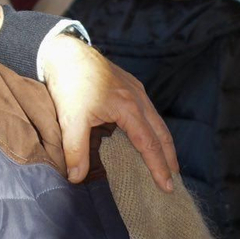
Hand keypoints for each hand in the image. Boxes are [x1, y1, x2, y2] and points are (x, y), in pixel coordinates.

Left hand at [40, 33, 178, 189]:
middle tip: (174, 180)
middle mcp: (138, 99)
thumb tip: (76, 178)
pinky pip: (148, 112)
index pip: (149, 144)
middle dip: (169, 158)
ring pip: (157, 122)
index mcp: (128, 108)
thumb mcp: (70, 119)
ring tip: (166, 163)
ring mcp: (136, 90)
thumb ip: (75, 150)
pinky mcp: (129, 85)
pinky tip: (147, 137)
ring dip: (163, 144)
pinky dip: (153, 129)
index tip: (167, 187)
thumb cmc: (68, 83)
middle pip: (161, 134)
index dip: (159, 167)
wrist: (64, 51)